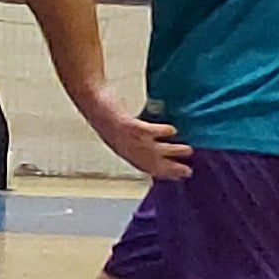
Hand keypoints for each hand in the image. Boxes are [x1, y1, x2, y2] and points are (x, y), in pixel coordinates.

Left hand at [73, 81, 187, 182]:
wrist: (90, 100)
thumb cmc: (106, 115)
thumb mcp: (120, 133)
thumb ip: (135, 141)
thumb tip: (153, 146)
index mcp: (124, 151)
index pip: (145, 168)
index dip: (162, 174)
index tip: (178, 177)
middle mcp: (125, 148)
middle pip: (151, 163)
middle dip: (170, 168)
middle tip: (187, 171)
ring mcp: (125, 137)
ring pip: (152, 150)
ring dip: (172, 151)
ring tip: (188, 150)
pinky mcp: (126, 124)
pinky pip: (146, 131)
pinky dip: (161, 132)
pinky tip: (173, 130)